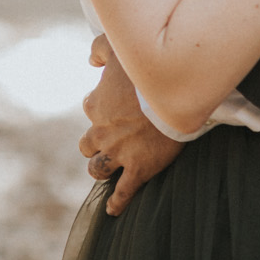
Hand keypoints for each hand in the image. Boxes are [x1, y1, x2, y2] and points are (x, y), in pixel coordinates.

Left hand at [79, 34, 183, 215]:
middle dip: (95, 144)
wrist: (172, 94)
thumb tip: (90, 61)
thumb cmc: (144, 70)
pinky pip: (122, 192)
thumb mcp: (116, 48)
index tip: (113, 106)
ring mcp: (119, 154)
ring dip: (101, 169)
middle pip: (86, 145)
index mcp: (96, 105)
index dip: (100, 107)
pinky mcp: (138, 169)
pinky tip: (112, 210)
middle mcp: (101, 132)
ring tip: (107, 170)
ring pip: (98, 170)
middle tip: (109, 142)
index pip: (90, 108)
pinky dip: (116, 203)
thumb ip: (99, 49)